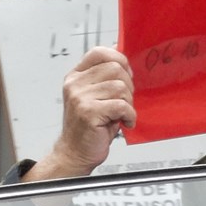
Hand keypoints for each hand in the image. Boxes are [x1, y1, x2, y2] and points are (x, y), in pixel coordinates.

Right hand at [26, 45, 135, 180]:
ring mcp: (80, 97)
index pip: (99, 52)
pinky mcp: (89, 111)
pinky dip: (130, 115)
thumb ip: (106, 79)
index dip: (119, 59)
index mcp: (76, 76)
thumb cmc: (89, 127)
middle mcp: (75, 84)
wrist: (75, 152)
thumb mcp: (96, 97)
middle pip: (115, 68)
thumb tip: (124, 60)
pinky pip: (121, 105)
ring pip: (120, 87)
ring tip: (122, 114)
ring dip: (128, 103)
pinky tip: (125, 122)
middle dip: (128, 85)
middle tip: (125, 101)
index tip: (127, 74)